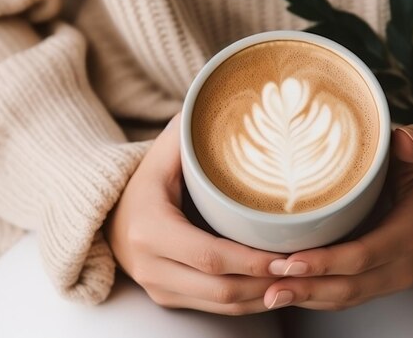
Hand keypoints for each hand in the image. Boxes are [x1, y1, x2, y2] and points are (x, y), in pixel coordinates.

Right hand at [105, 114, 284, 314]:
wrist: (107, 214)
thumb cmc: (145, 179)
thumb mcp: (162, 152)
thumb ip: (191, 132)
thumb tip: (232, 101)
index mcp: (150, 229)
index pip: (210, 256)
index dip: (252, 260)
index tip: (289, 254)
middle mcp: (150, 266)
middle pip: (220, 289)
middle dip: (267, 283)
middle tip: (305, 268)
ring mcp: (158, 287)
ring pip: (222, 306)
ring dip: (264, 297)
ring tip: (298, 279)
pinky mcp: (167, 297)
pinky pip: (215, 311)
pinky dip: (249, 302)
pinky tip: (275, 286)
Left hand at [262, 125, 412, 309]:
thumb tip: (402, 139)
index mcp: (408, 236)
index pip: (362, 255)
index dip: (325, 262)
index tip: (290, 261)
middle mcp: (400, 267)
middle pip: (347, 287)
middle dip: (305, 288)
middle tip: (265, 285)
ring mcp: (389, 280)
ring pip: (343, 299)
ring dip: (305, 298)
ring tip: (266, 294)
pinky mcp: (378, 283)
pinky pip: (344, 298)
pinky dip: (314, 298)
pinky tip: (285, 292)